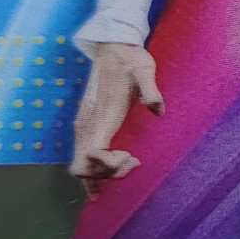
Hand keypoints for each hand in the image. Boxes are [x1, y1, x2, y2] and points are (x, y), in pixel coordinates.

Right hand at [69, 42, 162, 196]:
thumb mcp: (145, 70)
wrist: (113, 47)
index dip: (109, 165)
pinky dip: (89, 176)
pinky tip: (99, 191)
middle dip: (107, 174)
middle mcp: (86, 124)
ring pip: (81, 165)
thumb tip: (158, 110)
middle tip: (134, 161)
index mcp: (101, 115)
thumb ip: (150, 89)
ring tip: (129, 161)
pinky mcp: (86, 126)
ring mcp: (83, 126)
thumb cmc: (130, 59)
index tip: (131, 156)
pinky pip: (81, 157)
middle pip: (84, 167)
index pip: (93, 154)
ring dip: (102, 173)